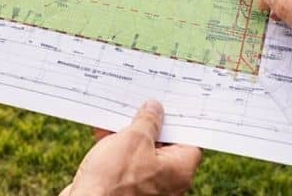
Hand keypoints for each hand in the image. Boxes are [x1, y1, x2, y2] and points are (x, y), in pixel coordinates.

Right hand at [62, 100, 200, 195]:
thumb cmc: (115, 178)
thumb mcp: (133, 138)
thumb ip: (148, 121)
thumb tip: (155, 109)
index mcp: (179, 170)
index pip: (188, 140)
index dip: (178, 121)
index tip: (168, 105)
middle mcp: (168, 182)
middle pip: (165, 145)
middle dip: (150, 124)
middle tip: (141, 104)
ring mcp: (147, 187)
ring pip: (143, 153)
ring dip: (130, 135)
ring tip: (117, 116)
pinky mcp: (127, 190)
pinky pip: (127, 164)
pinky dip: (118, 148)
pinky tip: (103, 132)